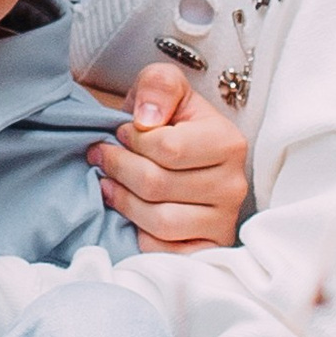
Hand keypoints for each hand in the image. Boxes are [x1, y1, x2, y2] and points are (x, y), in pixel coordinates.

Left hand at [87, 58, 249, 246]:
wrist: (180, 156)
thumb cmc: (169, 123)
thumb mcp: (166, 88)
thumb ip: (159, 85)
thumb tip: (146, 120)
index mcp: (228, 142)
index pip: (167, 148)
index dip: (132, 141)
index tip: (120, 133)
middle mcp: (233, 184)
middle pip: (158, 185)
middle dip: (119, 169)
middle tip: (102, 157)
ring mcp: (224, 221)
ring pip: (160, 220)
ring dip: (124, 202)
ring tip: (109, 184)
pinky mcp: (208, 248)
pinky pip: (165, 251)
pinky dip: (141, 235)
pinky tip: (133, 215)